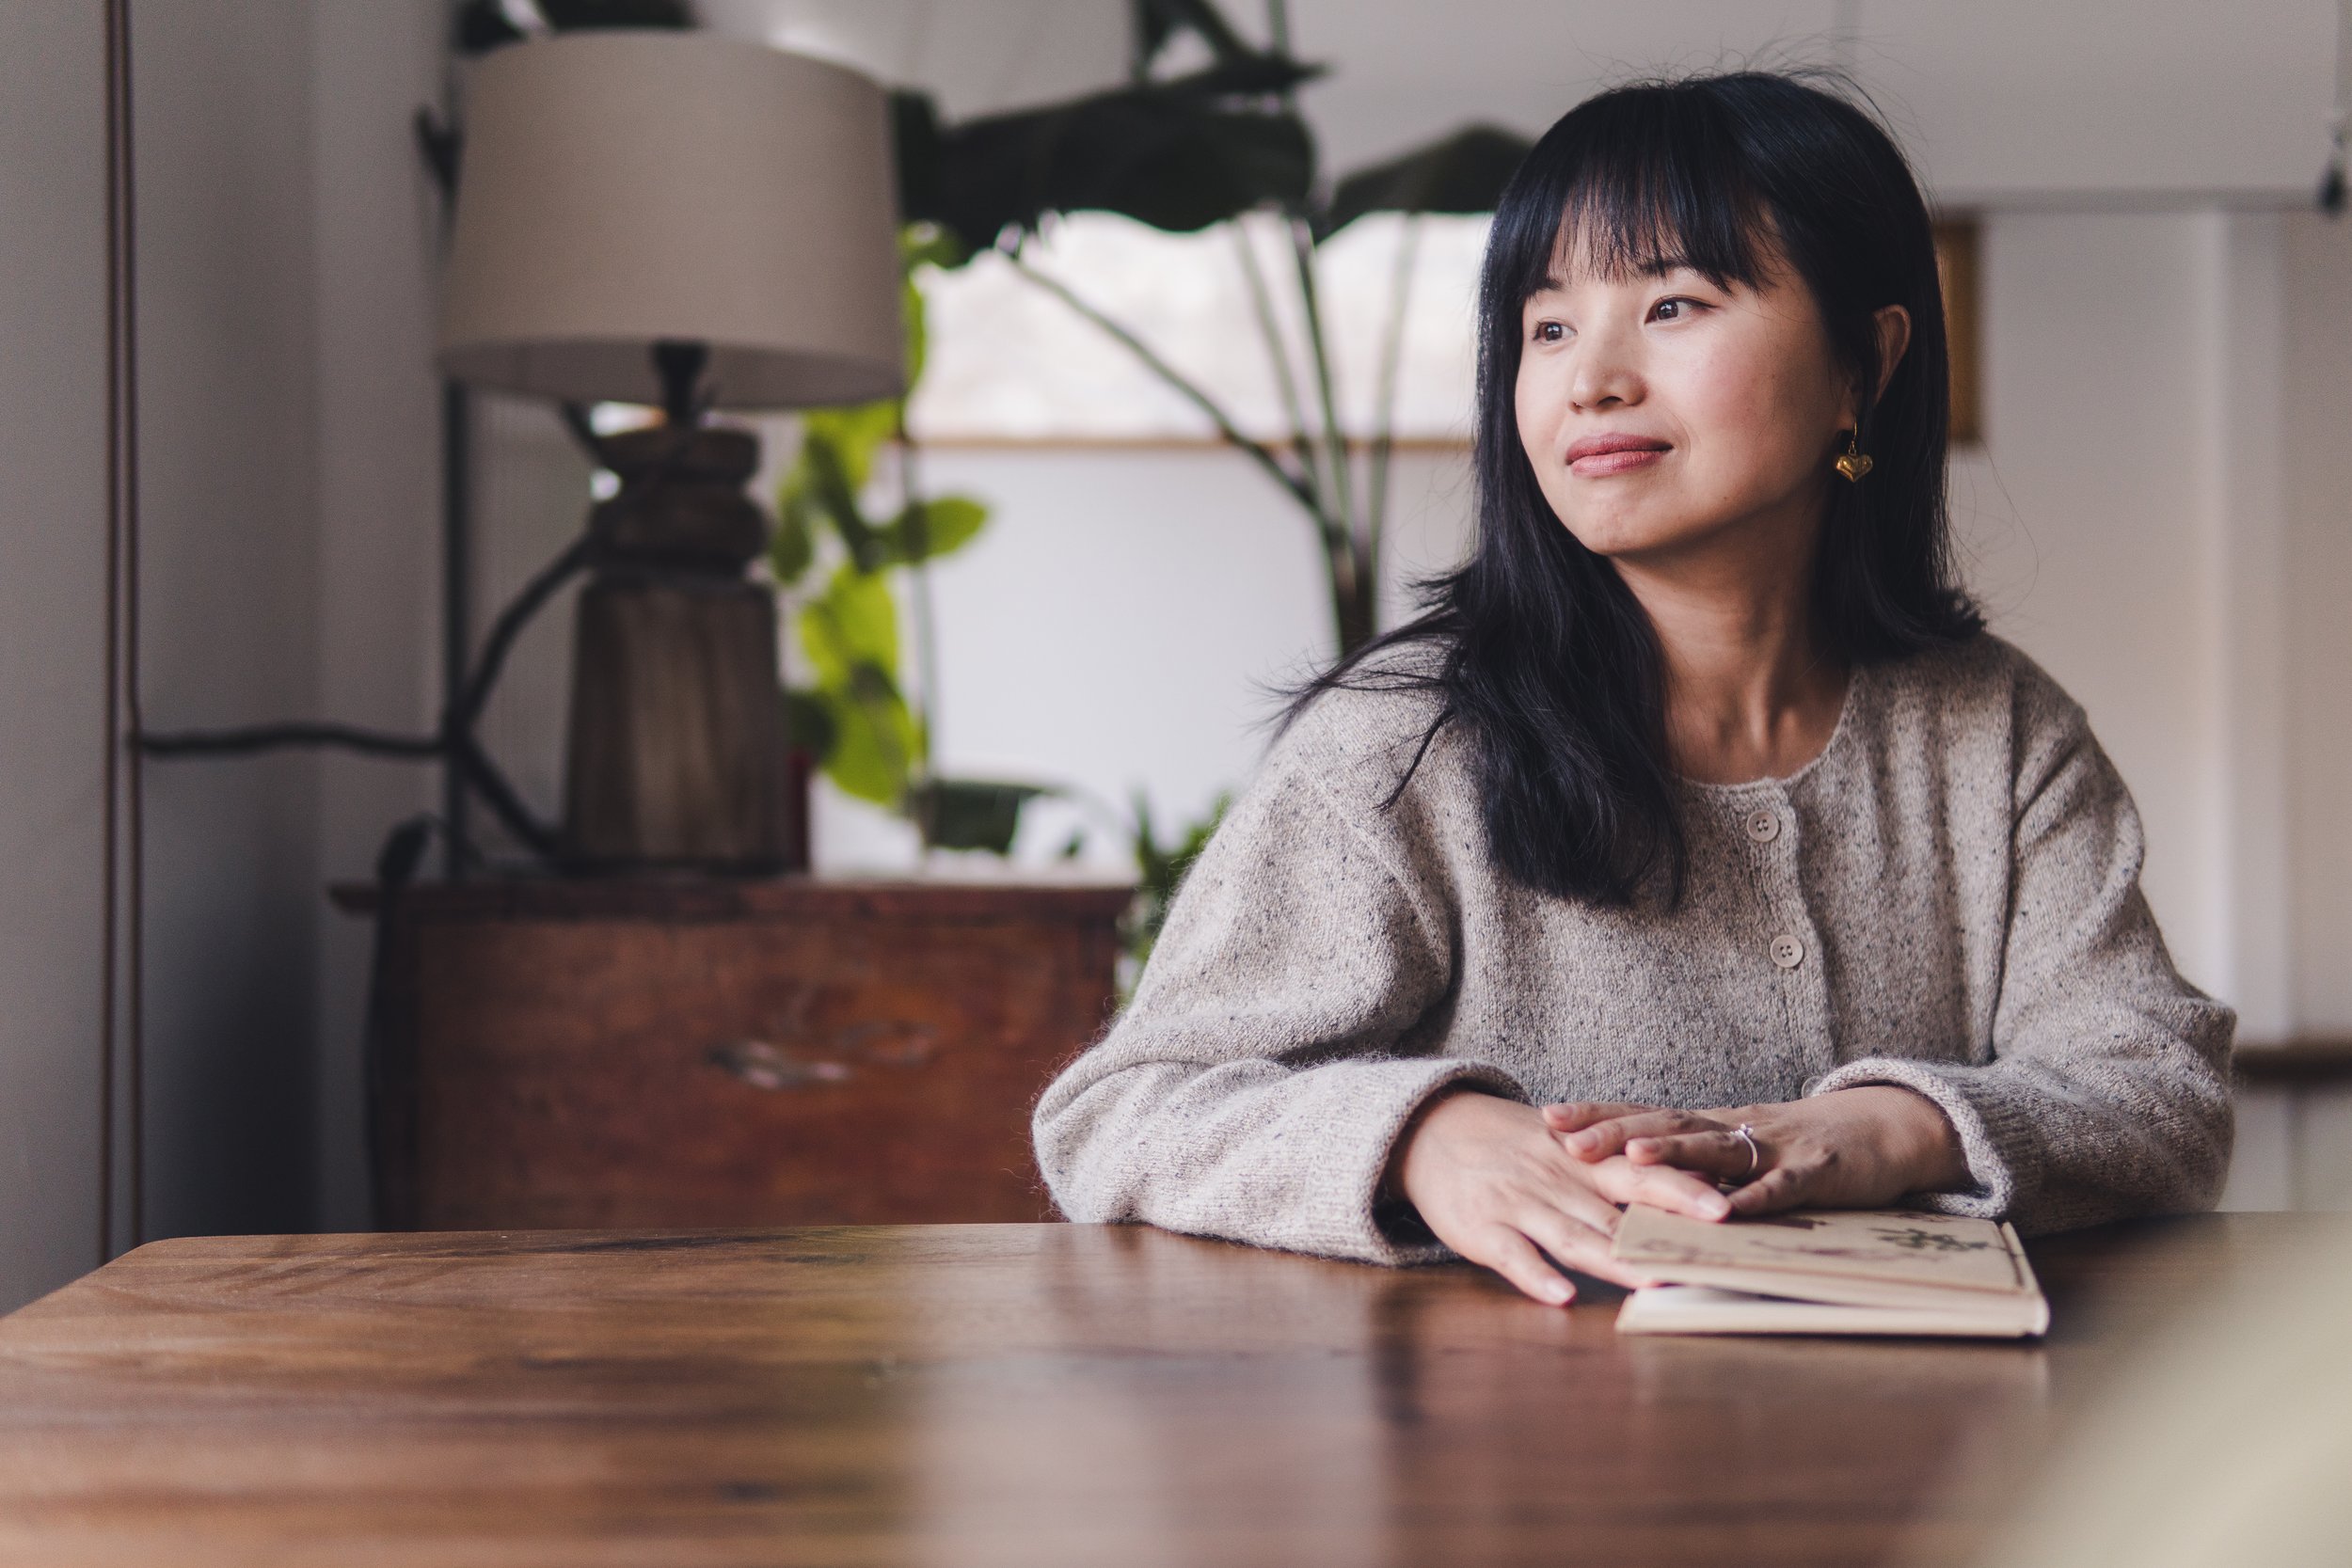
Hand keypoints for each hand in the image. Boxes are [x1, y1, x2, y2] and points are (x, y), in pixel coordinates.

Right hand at [1387, 1090, 1731, 1305]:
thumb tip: (1693, 1191)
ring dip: (1613, 1260)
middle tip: (1705, 1255)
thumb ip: (1620, 1173)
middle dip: (1660, 1235)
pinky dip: (1538, 1276)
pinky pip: (1514, 1256)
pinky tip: (1561, 1295)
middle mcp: (1557, 1182)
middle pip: (1616, 1213)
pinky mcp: (1482, 1230)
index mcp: (1584, 1163)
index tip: (1724, 1211)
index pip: (1642, 1174)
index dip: (1682, 1192)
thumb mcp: (1567, 1150)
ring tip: (1649, 1282)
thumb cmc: (1516, 1148)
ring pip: (1573, 1237)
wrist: (1433, 1130)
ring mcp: (1519, 1205)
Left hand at [1541, 1087, 1969, 1215]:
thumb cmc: (1805, 1145)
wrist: (1885, 1128)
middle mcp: (1736, 1128)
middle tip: (1566, 1138)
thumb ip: (1698, 1166)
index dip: (1600, 1114)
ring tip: (1631, 1155)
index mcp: (1713, 1125)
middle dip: (1615, 1130)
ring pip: (1718, 1147)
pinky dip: (1757, 1197)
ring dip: (1674, 1151)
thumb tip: (1635, 1189)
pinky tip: (1730, 1208)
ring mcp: (1777, 1146)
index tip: (1549, 1116)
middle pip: (1668, 1122)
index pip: (1646, 1113)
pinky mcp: (1817, 1172)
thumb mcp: (1745, 1151)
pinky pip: (1783, 1186)